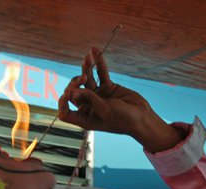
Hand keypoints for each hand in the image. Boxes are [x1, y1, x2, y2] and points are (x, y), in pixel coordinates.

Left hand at [58, 47, 181, 152]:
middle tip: (83, 78)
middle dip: (76, 82)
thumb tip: (73, 91)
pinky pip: (101, 73)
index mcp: (85, 118)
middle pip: (75, 91)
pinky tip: (96, 51)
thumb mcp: (106, 111)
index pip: (65, 112)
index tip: (68, 93)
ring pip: (87, 79)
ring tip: (88, 57)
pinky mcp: (108, 87)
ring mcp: (98, 95)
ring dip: (86, 67)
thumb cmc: (124, 120)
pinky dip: (99, 63)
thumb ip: (91, 99)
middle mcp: (89, 106)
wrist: (142, 117)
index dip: (63, 102)